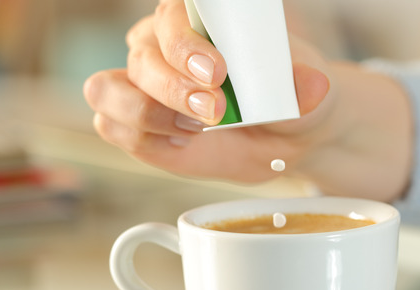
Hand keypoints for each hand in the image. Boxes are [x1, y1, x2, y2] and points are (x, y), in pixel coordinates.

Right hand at [83, 0, 413, 201]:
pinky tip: (183, 142)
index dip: (184, 44)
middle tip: (215, 112)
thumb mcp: (309, 89)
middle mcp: (160, 47)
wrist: (284, 136)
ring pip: (107, 91)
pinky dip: (144, 139)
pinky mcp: (137, 125)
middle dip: (174, 89)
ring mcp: (142, 86)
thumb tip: (312, 84)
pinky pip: (113, 127)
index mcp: (197, 20)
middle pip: (141, 58)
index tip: (217, 71)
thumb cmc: (290, 97)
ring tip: (195, 130)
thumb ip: (305, 84)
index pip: (171, 17)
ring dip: (146, 113)